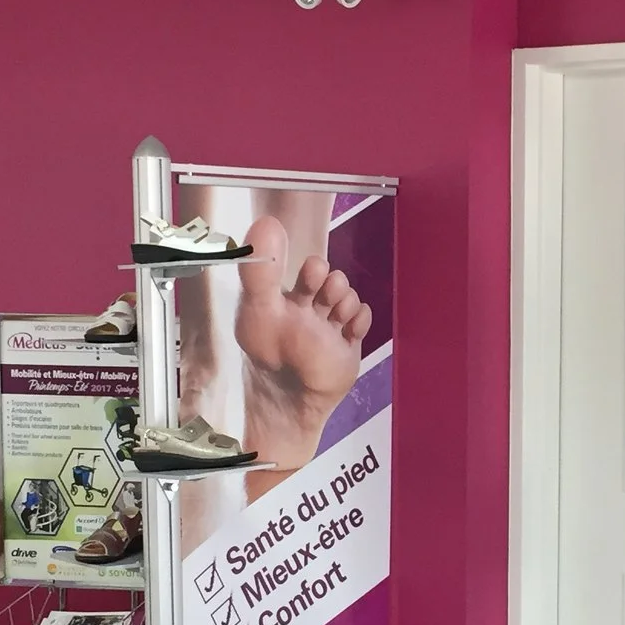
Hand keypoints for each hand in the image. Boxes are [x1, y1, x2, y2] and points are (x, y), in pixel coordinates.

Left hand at [236, 214, 369, 477]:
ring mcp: (328, 327)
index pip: (304, 269)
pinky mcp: (346, 344)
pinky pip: (363, 318)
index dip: (314, 268)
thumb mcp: (261, 309)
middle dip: (334, 284)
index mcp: (284, 300)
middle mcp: (307, 310)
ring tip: (337, 318)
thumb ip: (261, 270)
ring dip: (347, 302)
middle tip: (326, 295)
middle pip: (332, 280)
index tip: (312, 275)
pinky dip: (360, 321)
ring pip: (349, 297)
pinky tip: (348, 332)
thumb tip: (266, 222)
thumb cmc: (270, 356)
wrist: (293, 401)